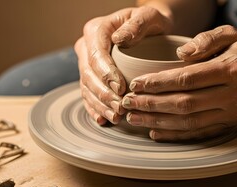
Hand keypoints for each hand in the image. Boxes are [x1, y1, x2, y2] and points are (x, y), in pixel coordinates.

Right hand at [75, 6, 171, 124]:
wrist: (150, 29)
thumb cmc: (151, 22)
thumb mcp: (149, 16)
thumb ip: (136, 25)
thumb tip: (119, 40)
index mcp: (96, 30)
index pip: (96, 56)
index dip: (106, 74)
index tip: (121, 88)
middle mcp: (86, 46)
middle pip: (89, 75)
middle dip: (104, 95)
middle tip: (121, 108)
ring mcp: (85, 63)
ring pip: (87, 88)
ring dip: (100, 105)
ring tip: (116, 117)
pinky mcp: (90, 77)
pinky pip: (88, 95)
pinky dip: (95, 109)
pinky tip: (103, 119)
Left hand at [122, 25, 236, 140]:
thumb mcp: (231, 36)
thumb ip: (206, 40)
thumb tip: (180, 53)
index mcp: (230, 69)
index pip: (187, 78)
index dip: (158, 83)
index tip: (135, 84)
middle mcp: (231, 95)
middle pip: (184, 103)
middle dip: (151, 104)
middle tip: (126, 103)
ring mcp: (230, 114)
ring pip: (188, 122)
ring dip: (157, 122)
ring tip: (133, 119)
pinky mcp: (227, 126)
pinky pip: (198, 134)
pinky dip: (174, 136)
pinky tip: (154, 133)